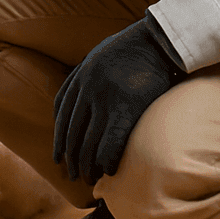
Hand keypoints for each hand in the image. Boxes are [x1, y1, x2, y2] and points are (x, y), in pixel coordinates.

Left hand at [53, 14, 185, 185]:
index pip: (61, 114)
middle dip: (71, 158)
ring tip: (91, 180)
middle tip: (73, 176)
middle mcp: (88, 88)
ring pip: (89, 142)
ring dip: (88, 165)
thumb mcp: (102, 54)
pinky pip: (111, 142)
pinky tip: (109, 171)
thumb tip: (80, 95)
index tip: (58, 157)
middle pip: (72, 132)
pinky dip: (107, 160)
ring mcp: (106, 98)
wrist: (161, 38)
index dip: (58, 139)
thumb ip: (88, 73)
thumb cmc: (136, 47)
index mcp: (81, 75)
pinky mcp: (127, 107)